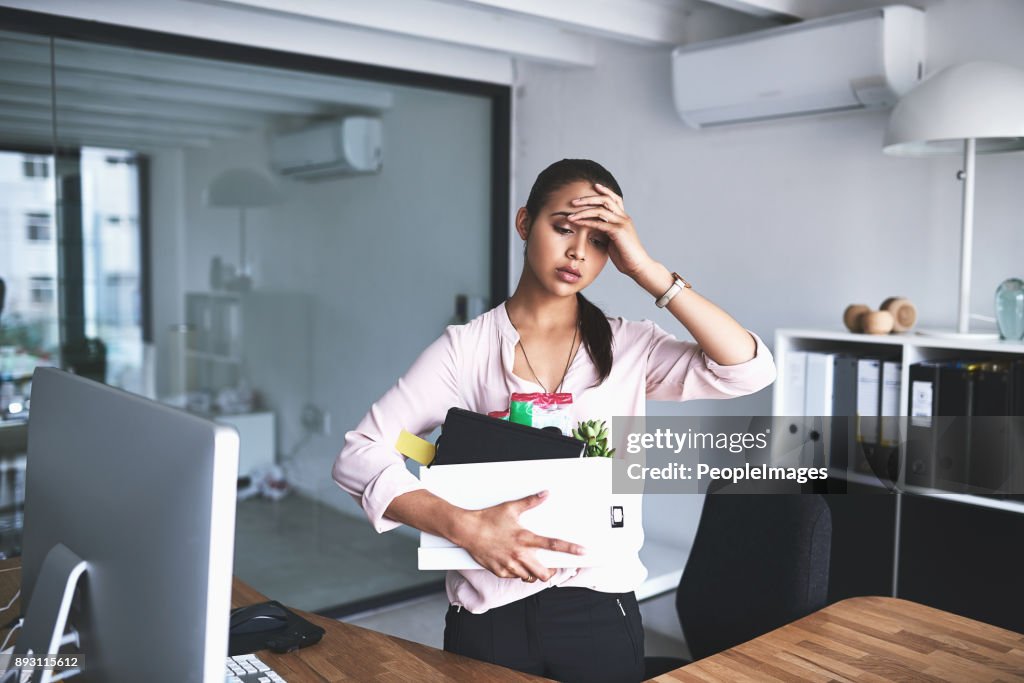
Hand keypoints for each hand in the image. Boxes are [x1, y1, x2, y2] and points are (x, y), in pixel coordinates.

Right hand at [458, 491, 584, 581]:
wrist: (466, 530)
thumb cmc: (488, 519)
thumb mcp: (511, 508)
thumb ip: (530, 502)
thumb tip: (545, 494)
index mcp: (524, 538)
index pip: (553, 544)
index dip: (570, 549)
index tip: (582, 551)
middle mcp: (519, 554)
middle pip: (544, 573)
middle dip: (551, 573)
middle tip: (552, 568)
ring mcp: (509, 565)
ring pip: (529, 577)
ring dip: (534, 573)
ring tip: (533, 565)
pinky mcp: (499, 571)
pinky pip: (514, 577)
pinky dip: (518, 573)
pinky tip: (516, 565)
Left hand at [568, 183, 653, 278]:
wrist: (638, 266)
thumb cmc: (626, 256)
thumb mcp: (613, 241)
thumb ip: (605, 232)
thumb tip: (593, 228)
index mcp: (624, 218)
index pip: (615, 198)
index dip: (605, 191)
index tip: (594, 186)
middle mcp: (624, 218)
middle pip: (606, 200)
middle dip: (588, 199)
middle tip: (574, 201)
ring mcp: (622, 223)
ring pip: (600, 209)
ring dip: (583, 211)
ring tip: (571, 214)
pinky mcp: (618, 231)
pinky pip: (599, 223)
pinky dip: (587, 221)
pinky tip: (577, 222)